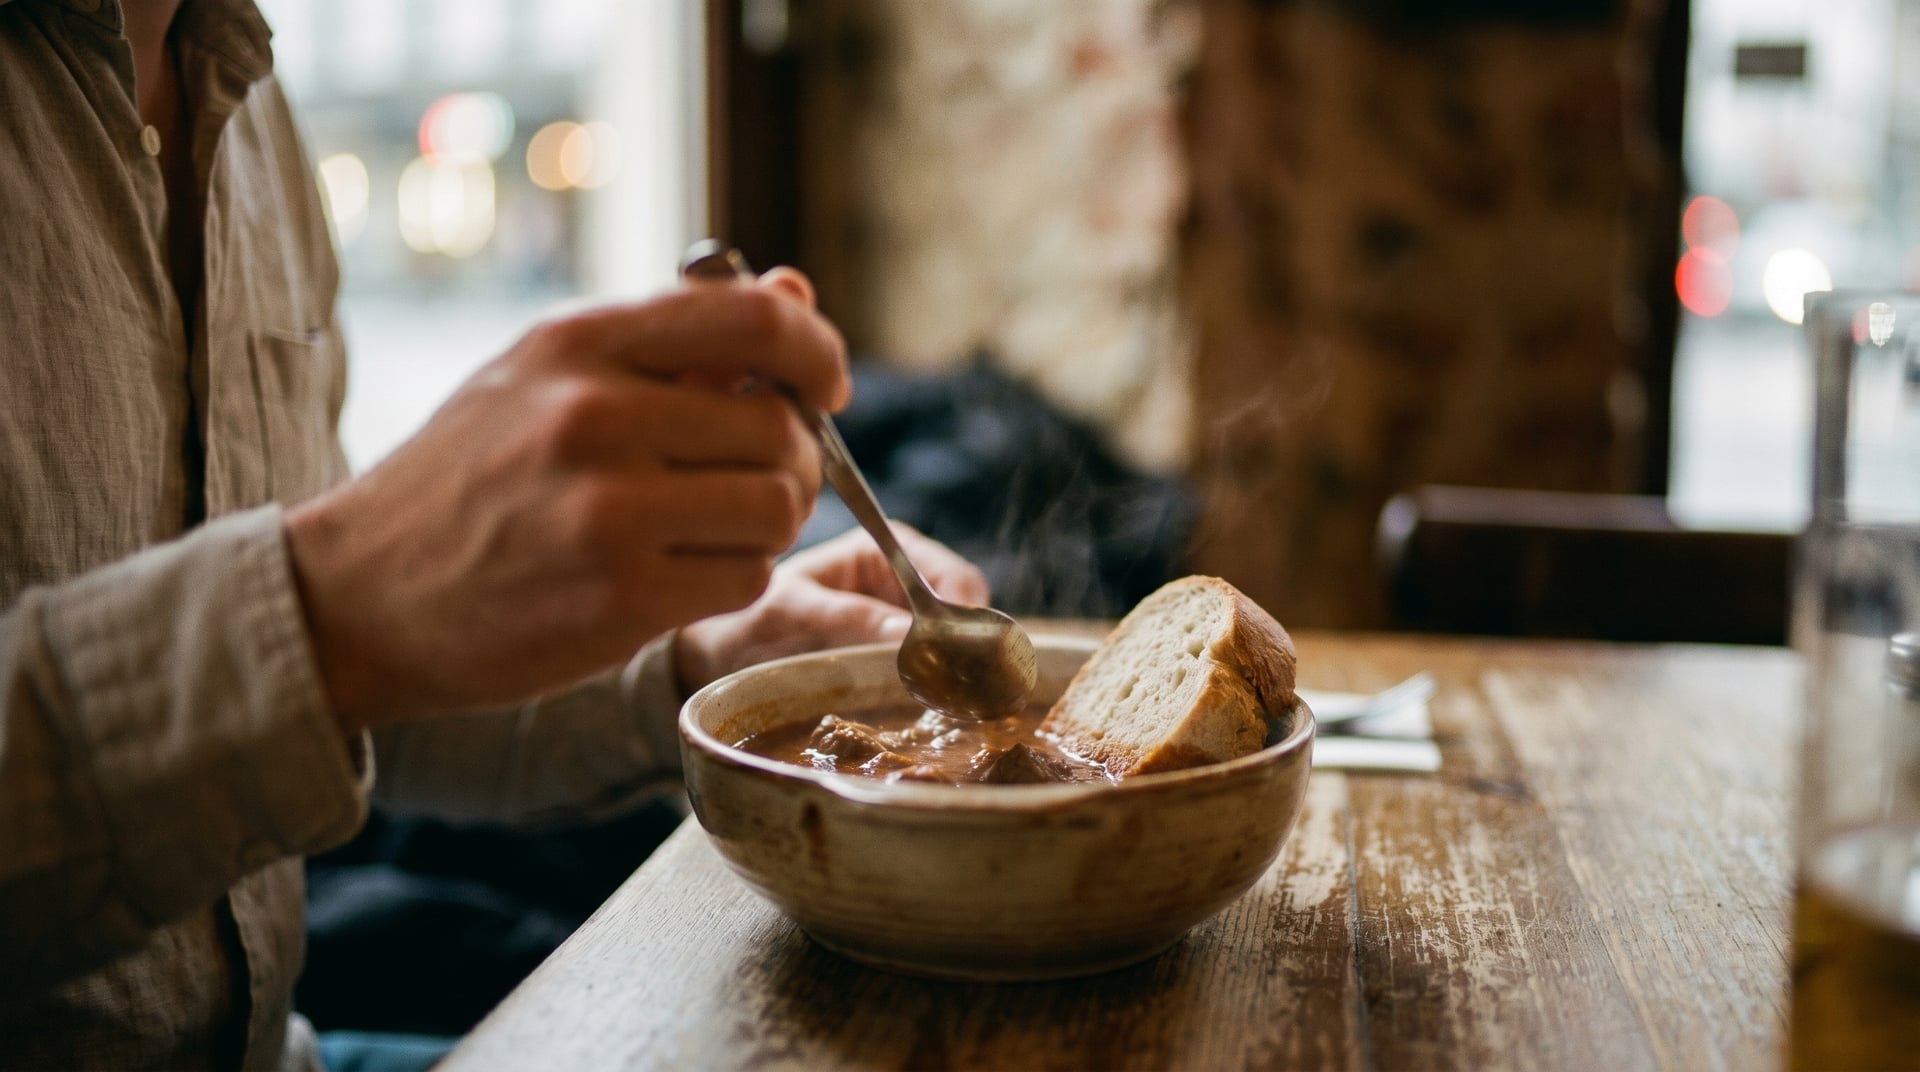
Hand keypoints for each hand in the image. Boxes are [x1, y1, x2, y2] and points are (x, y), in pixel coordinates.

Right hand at [285, 272, 847, 730]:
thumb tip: (796, 296)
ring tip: (709, 530)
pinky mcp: (620, 597)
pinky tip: (677, 576)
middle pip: (779, 429)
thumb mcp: (549, 376)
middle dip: (792, 461)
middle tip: (755, 482)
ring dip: (766, 526)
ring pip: (776, 508)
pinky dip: (731, 578)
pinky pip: (745, 577)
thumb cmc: (469, 476)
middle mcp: (595, 415)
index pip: (755, 320)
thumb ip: (677, 339)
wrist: (360, 593)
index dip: (817, 353)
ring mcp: (607, 510)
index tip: (824, 390)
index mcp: (581, 342)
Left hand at [673, 523, 989, 693]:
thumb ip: (845, 620)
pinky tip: (925, 714)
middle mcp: (906, 580)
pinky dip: (936, 693)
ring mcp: (906, 622)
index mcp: (884, 549)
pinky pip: (936, 674)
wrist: (718, 659)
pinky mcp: (900, 660)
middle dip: (965, 653)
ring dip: (954, 678)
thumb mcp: (791, 616)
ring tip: (939, 708)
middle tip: (952, 694)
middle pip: (966, 616)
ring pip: (958, 649)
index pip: (953, 577)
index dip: (964, 618)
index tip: (958, 659)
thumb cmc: (747, 622)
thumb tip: (908, 634)